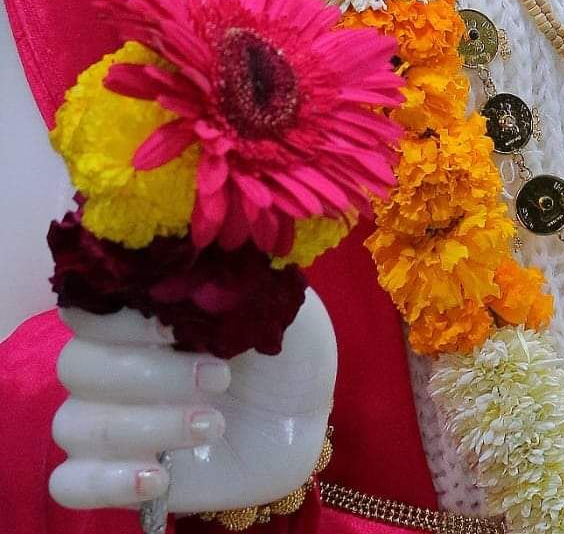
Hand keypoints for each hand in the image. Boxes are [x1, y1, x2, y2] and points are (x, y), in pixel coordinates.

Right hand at [49, 289, 335, 512]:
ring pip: (74, 425)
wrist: (303, 417)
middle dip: (149, 373)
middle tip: (219, 376)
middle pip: (78, 365)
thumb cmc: (282, 348)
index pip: (85, 304)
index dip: (122, 318)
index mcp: (137, 310)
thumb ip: (238, 281)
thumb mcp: (277, 304)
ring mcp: (107, 420)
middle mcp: (109, 361)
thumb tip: (198, 270)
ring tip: (213, 424)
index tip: (176, 324)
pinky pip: (70, 483)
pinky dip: (106, 482)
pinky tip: (159, 475)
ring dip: (144, 426)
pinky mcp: (114, 474)